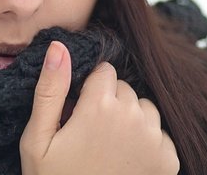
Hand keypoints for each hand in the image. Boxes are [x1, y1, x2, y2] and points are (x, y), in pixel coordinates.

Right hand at [20, 41, 178, 174]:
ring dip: (130, 119)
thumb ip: (50, 90)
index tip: (78, 112)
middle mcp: (134, 116)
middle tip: (89, 133)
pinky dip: (146, 141)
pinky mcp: (169, 160)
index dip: (89, 89)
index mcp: (101, 106)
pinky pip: (159, 132)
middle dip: (109, 103)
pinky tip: (126, 160)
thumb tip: (59, 46)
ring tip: (108, 147)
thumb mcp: (37, 140)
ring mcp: (155, 139)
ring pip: (144, 107)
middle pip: (125, 88)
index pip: (105, 70)